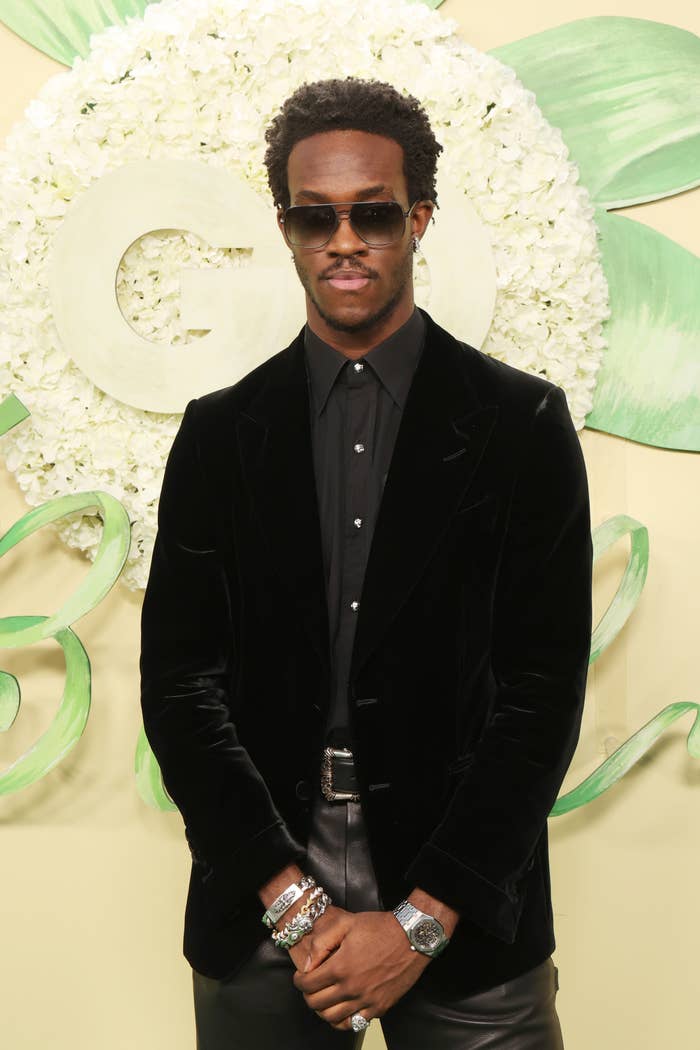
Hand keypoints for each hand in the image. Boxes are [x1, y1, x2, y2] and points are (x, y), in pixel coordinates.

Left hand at [292, 907, 430, 1030]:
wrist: (411, 937)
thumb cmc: (380, 927)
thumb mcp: (346, 923)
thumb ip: (322, 943)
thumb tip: (308, 964)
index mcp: (340, 967)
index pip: (308, 985)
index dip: (299, 981)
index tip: (301, 977)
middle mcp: (351, 988)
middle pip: (316, 1004)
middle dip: (308, 995)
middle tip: (311, 987)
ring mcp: (366, 1000)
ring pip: (332, 1018)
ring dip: (323, 1010)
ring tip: (325, 998)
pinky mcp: (380, 1007)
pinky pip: (354, 1024)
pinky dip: (343, 1021)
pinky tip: (342, 1009)